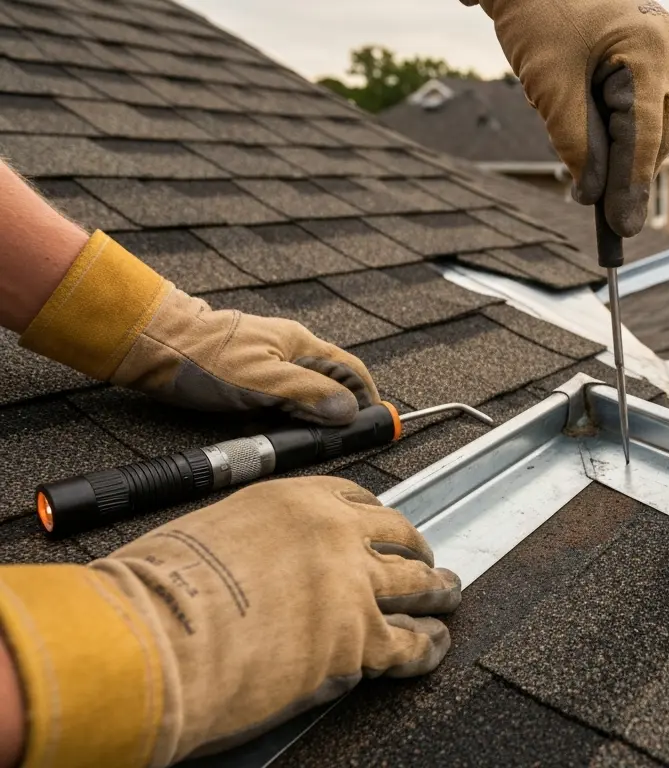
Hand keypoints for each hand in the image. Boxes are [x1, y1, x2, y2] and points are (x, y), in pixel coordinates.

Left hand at [21, 231, 377, 424]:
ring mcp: (266, 360)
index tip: (378, 425)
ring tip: (308, 439)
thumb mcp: (262, 382)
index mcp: (300, 344)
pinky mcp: (244, 374)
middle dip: (339, 411)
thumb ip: (309, 396)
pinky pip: (278, 397)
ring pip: (303, 392)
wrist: (149, 343)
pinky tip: (273, 430)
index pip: (351, 371)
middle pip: (330, 383)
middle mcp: (288, 349)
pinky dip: (285, 415)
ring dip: (310, 415)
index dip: (368, 399)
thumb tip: (349, 412)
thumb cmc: (203, 359)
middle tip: (341, 440)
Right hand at [86, 477, 460, 765]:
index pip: (357, 500)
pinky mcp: (362, 640)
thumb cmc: (159, 593)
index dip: (377, 519)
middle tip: (424, 559)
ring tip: (447, 594)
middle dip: (415, 549)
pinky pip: (412, 643)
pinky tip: (436, 645)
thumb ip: (249, 540)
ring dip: (437, 591)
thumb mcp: (208, 533)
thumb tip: (249, 563)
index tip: (385, 527)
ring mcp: (356, 585)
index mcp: (298, 500)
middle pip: (397, 537)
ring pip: (417, 584)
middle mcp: (337, 533)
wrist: (156, 639)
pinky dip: (429, 647)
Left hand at [471, 0, 668, 236]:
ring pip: (656, 124)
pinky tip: (597, 139)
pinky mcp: (655, 53)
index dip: (632, 186)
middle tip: (608, 218)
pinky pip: (646, 104)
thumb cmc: (536, 12)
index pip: (646, 135)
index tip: (622, 227)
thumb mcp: (549, 85)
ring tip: (592, 177)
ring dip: (625, 152)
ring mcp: (667, 49)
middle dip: (628, 173)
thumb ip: (574, 142)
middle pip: (658, 134)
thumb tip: (591, 195)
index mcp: (650, 49)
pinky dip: (623, 128)